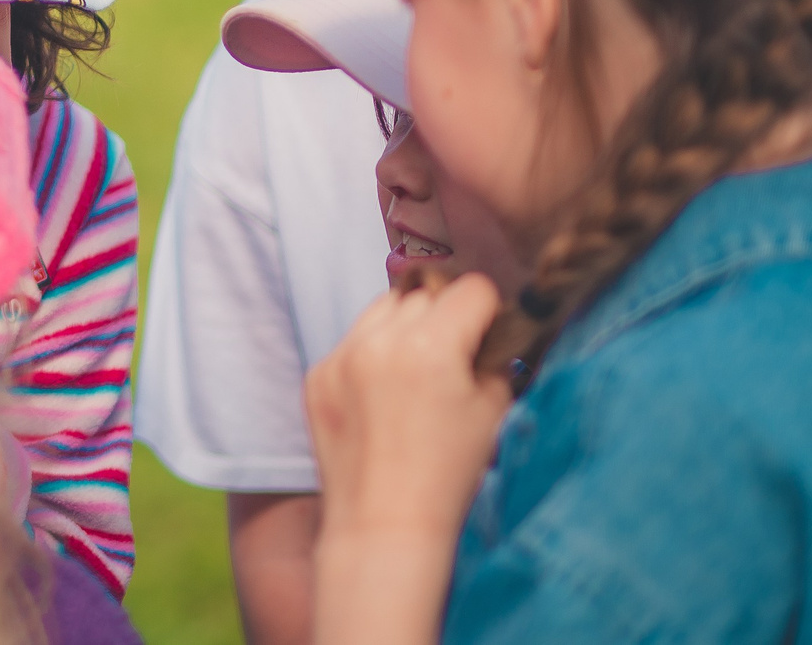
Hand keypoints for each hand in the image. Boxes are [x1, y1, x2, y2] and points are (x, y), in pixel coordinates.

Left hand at [304, 273, 510, 644]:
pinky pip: (351, 342)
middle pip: (424, 295)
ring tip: (416, 372)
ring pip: (382, 308)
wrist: (384, 522)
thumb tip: (487, 331)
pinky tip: (383, 397)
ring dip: (404, 327)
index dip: (488, 311)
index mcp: (431, 346)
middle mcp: (379, 341)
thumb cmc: (450, 473)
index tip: (489, 335)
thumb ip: (493, 357)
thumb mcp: (494, 411)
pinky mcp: (317, 374)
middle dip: (445, 317)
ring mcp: (340, 356)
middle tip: (454, 357)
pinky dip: (371, 355)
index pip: (470, 289)